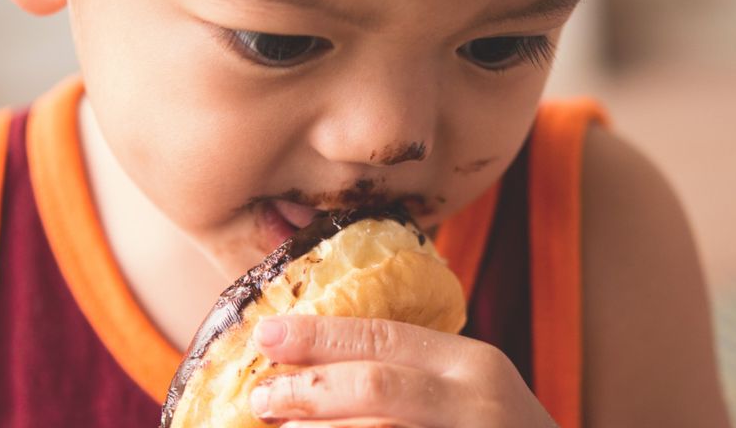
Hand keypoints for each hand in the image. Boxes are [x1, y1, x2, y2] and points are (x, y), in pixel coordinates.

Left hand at [247, 315, 558, 427]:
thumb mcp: (475, 394)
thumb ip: (421, 374)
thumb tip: (326, 365)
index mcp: (475, 365)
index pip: (387, 337)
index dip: (320, 335)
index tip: (266, 334)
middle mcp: (475, 402)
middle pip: (376, 385)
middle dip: (308, 387)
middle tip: (260, 394)